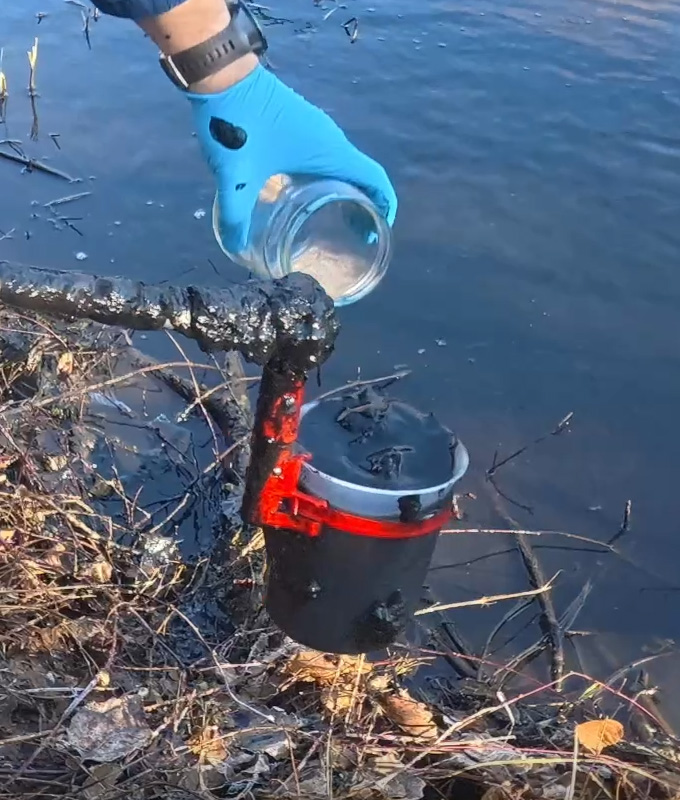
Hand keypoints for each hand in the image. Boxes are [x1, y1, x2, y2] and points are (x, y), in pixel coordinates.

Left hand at [187, 64, 397, 252]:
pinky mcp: (299, 127)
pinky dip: (328, 181)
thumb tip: (238, 249)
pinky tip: (307, 199)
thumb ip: (236, 216)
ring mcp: (315, 131)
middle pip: (362, 176)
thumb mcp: (235, 178)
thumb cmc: (235, 123)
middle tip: (354, 239)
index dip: (385, 207)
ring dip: (348, 194)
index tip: (378, 234)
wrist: (219, 73)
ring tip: (336, 224)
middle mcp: (330, 140)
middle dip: (365, 208)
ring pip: (343, 167)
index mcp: (329, 152)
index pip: (375, 179)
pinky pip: (326, 159)